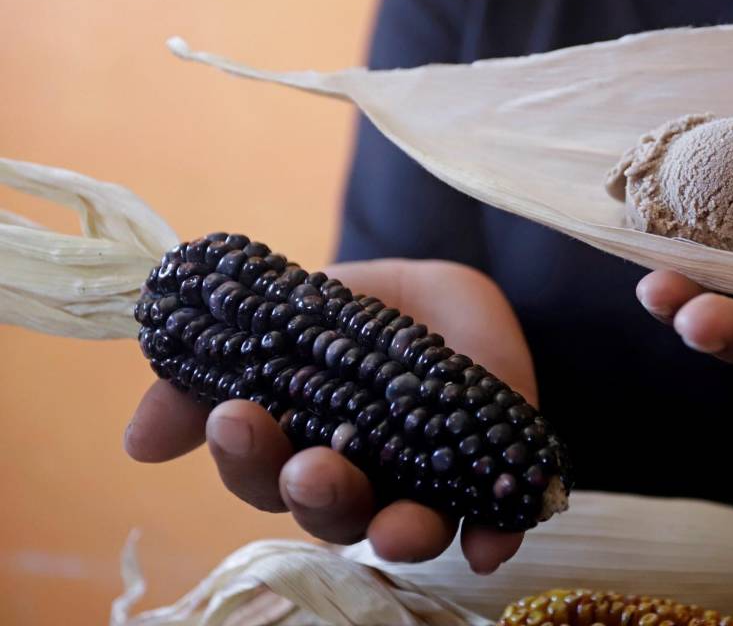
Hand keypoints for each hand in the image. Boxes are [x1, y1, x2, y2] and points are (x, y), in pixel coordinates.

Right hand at [124, 259, 535, 573]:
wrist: (440, 293)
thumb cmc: (351, 317)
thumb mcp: (282, 321)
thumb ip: (209, 371)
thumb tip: (136, 441)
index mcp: (300, 452)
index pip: (264, 477)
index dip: (247, 457)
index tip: (232, 415)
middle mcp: (359, 484)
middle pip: (329, 514)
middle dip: (316, 495)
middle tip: (309, 466)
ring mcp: (424, 485)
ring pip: (404, 529)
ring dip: (398, 533)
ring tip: (396, 524)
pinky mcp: (487, 478)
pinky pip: (492, 523)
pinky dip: (491, 537)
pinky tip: (490, 543)